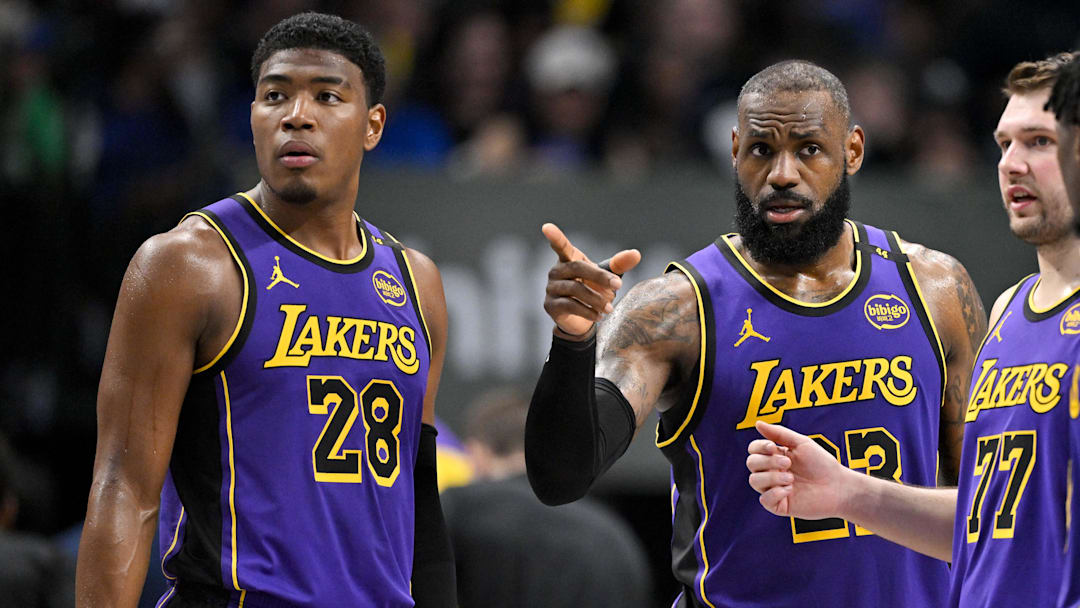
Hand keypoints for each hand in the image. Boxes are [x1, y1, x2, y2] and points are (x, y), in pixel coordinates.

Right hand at [541, 223, 640, 337]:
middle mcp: (556, 271)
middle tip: (618, 286)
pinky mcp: (550, 305)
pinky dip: (587, 311)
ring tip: (610, 308)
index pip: (561, 246)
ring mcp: (551, 288)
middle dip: (600, 277)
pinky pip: (570, 305)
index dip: (555, 237)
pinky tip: (598, 316)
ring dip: (596, 299)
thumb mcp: (607, 276)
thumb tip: (636, 254)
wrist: (582, 320)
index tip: (546, 227)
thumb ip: (619, 264)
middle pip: (577, 268)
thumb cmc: (593, 290)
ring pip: (574, 289)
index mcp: (568, 259)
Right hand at [746, 421, 852, 519]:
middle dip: (768, 461)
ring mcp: (774, 489)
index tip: (773, 447)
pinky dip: (774, 493)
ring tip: (791, 478)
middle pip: (751, 463)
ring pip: (754, 481)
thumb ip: (779, 433)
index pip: (753, 450)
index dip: (759, 447)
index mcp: (775, 457)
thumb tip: (758, 423)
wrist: (838, 486)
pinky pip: (764, 499)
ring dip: (772, 477)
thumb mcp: (801, 443)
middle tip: (788, 463)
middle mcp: (772, 472)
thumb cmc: (822, 463)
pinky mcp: (779, 505)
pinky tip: (789, 490)